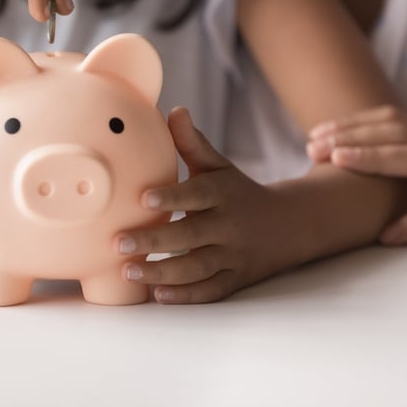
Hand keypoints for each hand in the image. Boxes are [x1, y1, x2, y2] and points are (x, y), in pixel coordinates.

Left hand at [113, 107, 294, 303]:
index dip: (172, 196)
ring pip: (198, 267)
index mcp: (223, 193)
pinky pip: (211, 290)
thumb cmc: (237, 191)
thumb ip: (193, 143)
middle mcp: (230, 225)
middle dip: (154, 241)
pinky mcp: (235, 279)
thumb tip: (174, 110)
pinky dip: (186, 296)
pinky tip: (158, 296)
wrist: (288, 225)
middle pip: (192, 235)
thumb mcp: (219, 166)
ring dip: (163, 273)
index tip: (142, 197)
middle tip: (118, 243)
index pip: (197, 194)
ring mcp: (234, 255)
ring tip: (128, 272)